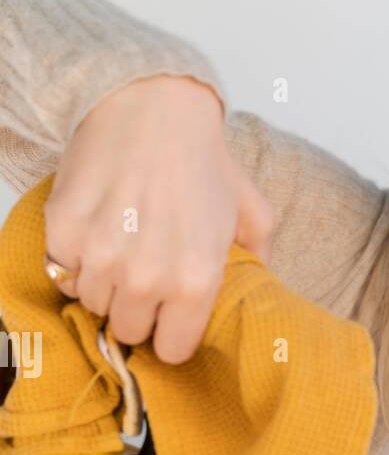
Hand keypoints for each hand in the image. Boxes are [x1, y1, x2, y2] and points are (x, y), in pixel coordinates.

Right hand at [44, 75, 274, 363]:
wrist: (151, 104)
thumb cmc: (202, 158)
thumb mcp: (250, 211)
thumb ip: (258, 260)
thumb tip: (257, 290)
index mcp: (195, 281)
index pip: (172, 350)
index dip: (170, 332)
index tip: (169, 313)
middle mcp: (147, 277)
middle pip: (129, 330)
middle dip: (137, 308)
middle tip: (145, 272)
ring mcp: (101, 257)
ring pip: (94, 303)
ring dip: (106, 283)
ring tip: (124, 244)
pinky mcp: (65, 233)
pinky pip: (64, 272)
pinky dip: (76, 258)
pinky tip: (98, 228)